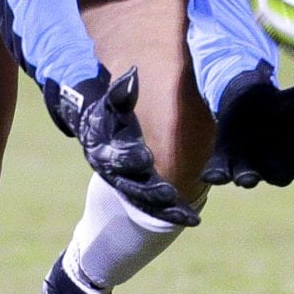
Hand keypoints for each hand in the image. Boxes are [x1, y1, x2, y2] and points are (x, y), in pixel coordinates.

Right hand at [46, 67, 199, 226]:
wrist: (100, 136)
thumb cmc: (109, 116)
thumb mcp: (111, 105)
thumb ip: (121, 93)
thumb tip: (132, 75)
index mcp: (106, 151)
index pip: (117, 157)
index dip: (129, 158)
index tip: (145, 158)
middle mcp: (115, 174)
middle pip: (132, 186)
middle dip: (151, 191)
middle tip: (170, 193)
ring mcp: (128, 188)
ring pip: (146, 202)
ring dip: (165, 208)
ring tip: (187, 213)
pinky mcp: (141, 197)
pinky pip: (157, 210)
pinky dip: (174, 214)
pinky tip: (193, 218)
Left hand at [201, 62, 293, 188]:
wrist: (245, 108)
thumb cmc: (275, 108)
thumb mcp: (293, 98)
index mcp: (292, 149)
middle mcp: (271, 163)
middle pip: (280, 175)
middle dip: (281, 173)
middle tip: (285, 174)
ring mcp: (247, 164)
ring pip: (250, 176)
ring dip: (248, 177)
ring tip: (247, 179)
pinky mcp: (224, 159)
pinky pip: (220, 171)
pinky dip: (217, 173)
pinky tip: (212, 174)